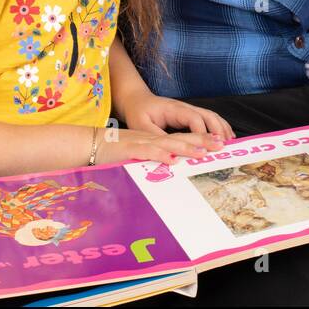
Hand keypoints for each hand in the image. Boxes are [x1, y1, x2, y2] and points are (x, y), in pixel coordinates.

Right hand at [95, 127, 226, 164]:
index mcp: (152, 139)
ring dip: (186, 147)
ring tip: (204, 152)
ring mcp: (140, 143)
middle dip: (201, 141)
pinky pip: (147, 152)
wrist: (88, 143)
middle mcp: (150, 139)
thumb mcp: (134, 155)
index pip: (180, 138)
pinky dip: (160, 155)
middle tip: (221, 145)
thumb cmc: (110, 152)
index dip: (199, 140)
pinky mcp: (129, 150)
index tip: (217, 144)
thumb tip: (168, 170)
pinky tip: (172, 160)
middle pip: (180, 138)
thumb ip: (150, 161)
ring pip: (167, 144)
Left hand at [118, 92, 235, 141]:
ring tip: (230, 143)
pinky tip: (226, 137)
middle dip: (218, 130)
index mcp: (174, 109)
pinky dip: (220, 127)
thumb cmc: (139, 113)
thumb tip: (169, 150)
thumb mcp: (141, 126)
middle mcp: (185, 108)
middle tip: (225, 147)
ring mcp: (189, 110)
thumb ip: (156, 137)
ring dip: (222, 128)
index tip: (207, 148)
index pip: (193, 119)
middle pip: (208, 115)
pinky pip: (209, 119)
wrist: (137, 100)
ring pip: (211, 116)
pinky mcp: (190, 115)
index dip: (202, 133)